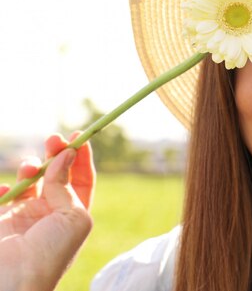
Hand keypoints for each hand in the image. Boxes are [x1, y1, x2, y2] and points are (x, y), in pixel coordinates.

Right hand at [0, 133, 94, 290]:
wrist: (14, 281)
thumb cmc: (52, 252)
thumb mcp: (73, 216)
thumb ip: (66, 185)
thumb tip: (66, 155)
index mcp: (74, 214)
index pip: (81, 180)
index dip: (81, 158)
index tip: (81, 136)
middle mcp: (51, 213)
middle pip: (55, 175)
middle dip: (55, 154)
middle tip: (54, 139)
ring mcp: (25, 215)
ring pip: (29, 180)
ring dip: (30, 167)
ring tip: (29, 167)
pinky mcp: (2, 219)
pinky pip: (3, 194)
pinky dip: (4, 187)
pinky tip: (6, 190)